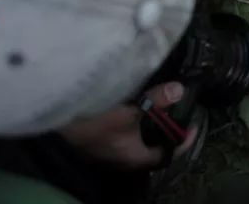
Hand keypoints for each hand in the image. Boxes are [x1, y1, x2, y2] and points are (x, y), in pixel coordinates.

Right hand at [59, 82, 197, 169]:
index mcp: (134, 157)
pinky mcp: (97, 140)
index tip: (194, 127)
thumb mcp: (128, 110)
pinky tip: (133, 103)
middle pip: (151, 148)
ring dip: (147, 124)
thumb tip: (180, 90)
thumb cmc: (93, 122)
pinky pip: (122, 133)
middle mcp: (122, 158)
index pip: (166, 156)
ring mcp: (108, 150)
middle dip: (164, 131)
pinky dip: (132, 121)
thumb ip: (155, 100)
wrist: (54, 121)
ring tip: (158, 104)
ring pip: (136, 140)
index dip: (183, 143)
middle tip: (176, 111)